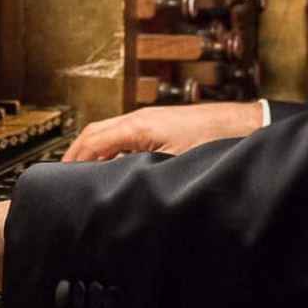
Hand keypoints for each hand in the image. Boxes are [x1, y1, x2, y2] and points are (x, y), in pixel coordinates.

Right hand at [62, 100, 262, 162]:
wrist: (246, 126)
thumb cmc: (215, 142)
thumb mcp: (174, 164)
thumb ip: (140, 173)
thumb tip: (119, 189)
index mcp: (138, 126)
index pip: (92, 141)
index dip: (73, 160)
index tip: (61, 178)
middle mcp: (141, 119)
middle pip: (96, 133)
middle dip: (77, 153)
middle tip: (64, 176)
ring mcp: (152, 120)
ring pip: (110, 133)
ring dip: (94, 151)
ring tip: (84, 174)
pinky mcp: (163, 126)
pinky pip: (126, 136)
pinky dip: (111, 150)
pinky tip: (116, 167)